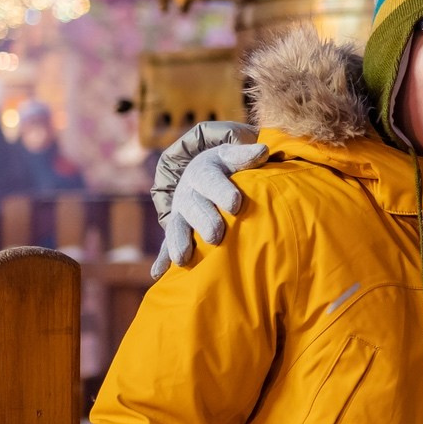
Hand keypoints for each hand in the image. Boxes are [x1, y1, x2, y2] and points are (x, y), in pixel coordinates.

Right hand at [148, 140, 268, 280]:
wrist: (203, 172)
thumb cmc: (227, 166)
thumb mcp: (233, 156)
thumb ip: (246, 155)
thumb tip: (264, 151)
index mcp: (204, 172)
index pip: (211, 180)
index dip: (222, 191)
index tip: (235, 204)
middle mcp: (189, 192)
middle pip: (194, 207)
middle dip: (204, 221)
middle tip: (216, 236)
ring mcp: (181, 212)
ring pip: (178, 226)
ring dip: (179, 242)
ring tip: (182, 259)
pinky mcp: (177, 229)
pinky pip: (168, 243)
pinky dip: (164, 258)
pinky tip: (159, 273)